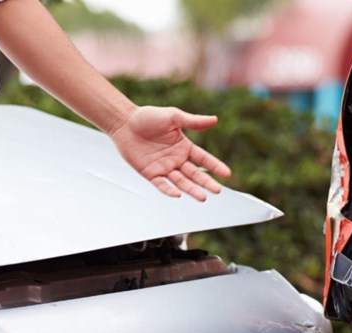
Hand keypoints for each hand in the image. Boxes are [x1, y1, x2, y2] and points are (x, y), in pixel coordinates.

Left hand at [108, 106, 231, 200]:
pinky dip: (169, 190)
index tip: (227, 174)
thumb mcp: (173, 117)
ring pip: (181, 182)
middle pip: (195, 174)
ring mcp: (164, 168)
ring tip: (203, 198)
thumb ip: (193, 121)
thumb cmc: (148, 117)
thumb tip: (215, 120)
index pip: (203, 159)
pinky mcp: (150, 173)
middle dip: (206, 182)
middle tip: (217, 190)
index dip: (215, 166)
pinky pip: (161, 184)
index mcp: (184, 146)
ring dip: (192, 190)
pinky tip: (178, 195)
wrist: (124, 122)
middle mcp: (176, 159)